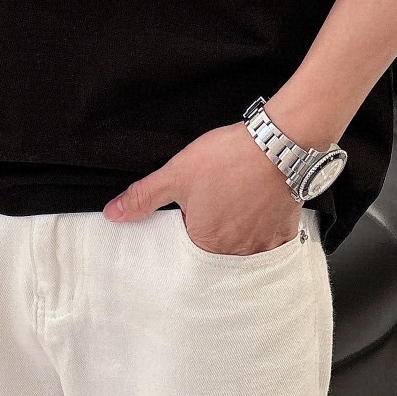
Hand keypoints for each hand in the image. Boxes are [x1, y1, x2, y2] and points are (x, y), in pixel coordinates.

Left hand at [103, 121, 300, 254]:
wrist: (278, 144)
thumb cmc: (228, 159)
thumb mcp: (176, 174)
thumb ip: (143, 197)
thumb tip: (112, 215)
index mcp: (204, 241)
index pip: (187, 247)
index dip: (187, 227)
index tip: (193, 210)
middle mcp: (234, 251)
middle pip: (217, 250)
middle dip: (213, 232)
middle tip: (217, 204)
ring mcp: (262, 243)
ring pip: (244, 248)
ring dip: (238, 233)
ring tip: (236, 206)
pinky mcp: (284, 232)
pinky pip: (271, 242)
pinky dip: (264, 231)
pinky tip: (260, 213)